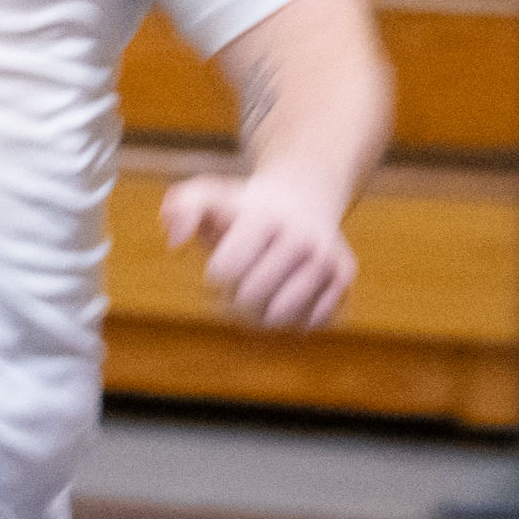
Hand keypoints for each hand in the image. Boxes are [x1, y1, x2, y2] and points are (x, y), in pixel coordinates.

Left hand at [163, 165, 355, 331]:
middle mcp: (302, 239)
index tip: (220, 266)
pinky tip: (285, 297)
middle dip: (234, 298)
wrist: (302, 199)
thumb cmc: (243, 207)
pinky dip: (292, 320)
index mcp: (264, 220)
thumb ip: (181, 210)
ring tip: (257, 293)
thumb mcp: (207, 196)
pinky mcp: (344, 280)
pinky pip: (310, 322)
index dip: (214, 277)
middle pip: (250, 297)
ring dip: (260, 314)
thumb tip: (174, 244)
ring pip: (281, 316)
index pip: (224, 272)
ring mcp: (326, 260)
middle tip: (237, 283)